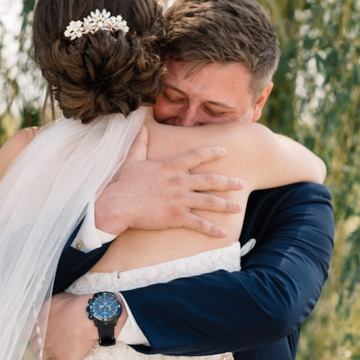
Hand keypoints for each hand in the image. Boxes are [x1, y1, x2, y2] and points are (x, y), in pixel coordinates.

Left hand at [36, 293, 126, 359]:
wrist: (89, 317)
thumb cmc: (77, 305)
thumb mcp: (56, 300)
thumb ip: (47, 308)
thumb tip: (43, 311)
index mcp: (40, 322)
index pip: (32, 334)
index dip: (36, 338)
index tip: (39, 341)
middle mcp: (41, 336)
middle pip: (34, 347)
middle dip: (37, 350)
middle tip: (41, 354)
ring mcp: (49, 349)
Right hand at [94, 126, 242, 238]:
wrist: (119, 204)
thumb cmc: (124, 183)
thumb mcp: (133, 159)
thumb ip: (140, 143)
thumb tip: (141, 127)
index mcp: (171, 167)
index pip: (196, 156)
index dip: (211, 152)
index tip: (224, 151)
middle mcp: (180, 181)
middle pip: (210, 180)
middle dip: (227, 182)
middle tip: (241, 183)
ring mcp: (180, 199)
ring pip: (209, 201)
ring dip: (225, 205)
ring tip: (238, 207)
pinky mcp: (176, 216)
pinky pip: (198, 223)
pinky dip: (212, 229)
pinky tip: (224, 232)